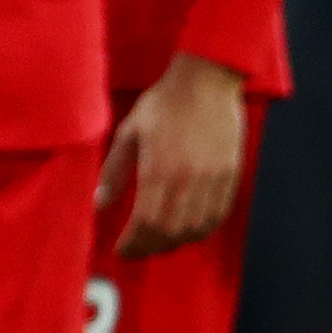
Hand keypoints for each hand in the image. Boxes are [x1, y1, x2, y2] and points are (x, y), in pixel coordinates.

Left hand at [95, 53, 246, 259]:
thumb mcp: (129, 132)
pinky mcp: (232, 175)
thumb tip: (100, 203)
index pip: (146, 222)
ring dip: (176, 241)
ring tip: (159, 240)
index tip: (122, 250)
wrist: (206, 82)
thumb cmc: (163, 104)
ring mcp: (214, 179)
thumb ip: (114, 171)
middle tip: (137, 248)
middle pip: (171, 232)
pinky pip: (219, 215)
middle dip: (151, 247)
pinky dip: (201, 229)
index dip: (134, 243)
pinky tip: (187, 228)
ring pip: (196, 228)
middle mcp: (189, 179)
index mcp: (160, 169)